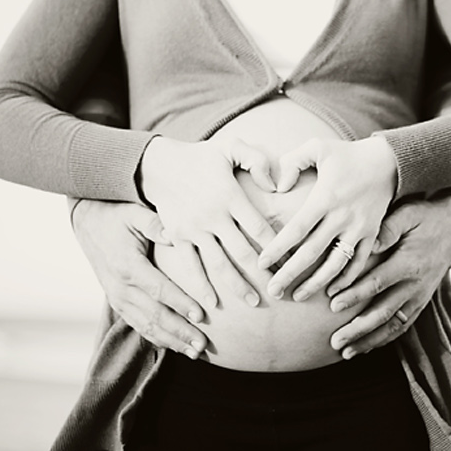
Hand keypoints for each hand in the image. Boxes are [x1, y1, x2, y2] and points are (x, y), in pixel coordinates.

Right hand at [71, 199, 208, 357]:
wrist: (87, 223)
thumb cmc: (116, 216)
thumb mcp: (134, 214)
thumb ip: (155, 224)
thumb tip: (174, 234)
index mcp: (128, 265)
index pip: (158, 289)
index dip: (180, 303)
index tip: (202, 315)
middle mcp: (121, 287)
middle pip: (154, 314)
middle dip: (180, 331)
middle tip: (204, 344)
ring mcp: (117, 297)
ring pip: (146, 325)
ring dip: (172, 340)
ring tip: (196, 352)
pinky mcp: (117, 302)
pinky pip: (138, 325)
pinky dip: (157, 338)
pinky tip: (177, 347)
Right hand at [137, 137, 277, 306]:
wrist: (156, 164)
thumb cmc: (201, 157)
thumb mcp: (231, 147)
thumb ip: (258, 160)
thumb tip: (276, 186)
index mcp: (231, 196)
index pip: (261, 228)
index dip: (279, 247)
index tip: (294, 262)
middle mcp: (213, 216)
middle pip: (244, 251)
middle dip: (264, 273)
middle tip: (281, 291)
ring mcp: (194, 229)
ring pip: (219, 263)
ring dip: (237, 285)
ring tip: (254, 302)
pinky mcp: (177, 237)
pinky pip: (190, 265)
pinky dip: (200, 285)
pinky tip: (210, 303)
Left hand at [260, 136, 397, 300]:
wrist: (390, 161)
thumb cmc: (348, 154)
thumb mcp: (318, 147)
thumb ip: (292, 161)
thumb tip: (278, 187)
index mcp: (325, 198)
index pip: (296, 230)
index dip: (277, 249)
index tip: (261, 265)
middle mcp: (342, 216)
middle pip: (312, 252)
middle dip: (290, 274)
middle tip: (273, 291)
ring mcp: (359, 227)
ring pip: (336, 263)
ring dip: (317, 283)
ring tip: (299, 297)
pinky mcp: (373, 233)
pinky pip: (360, 261)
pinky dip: (347, 279)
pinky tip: (332, 292)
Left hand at [324, 194, 450, 357]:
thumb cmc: (426, 217)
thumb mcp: (408, 214)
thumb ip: (387, 228)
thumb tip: (366, 243)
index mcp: (410, 263)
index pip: (378, 283)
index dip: (355, 295)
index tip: (332, 304)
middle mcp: (416, 285)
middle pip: (384, 312)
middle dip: (358, 329)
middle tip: (334, 341)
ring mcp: (420, 296)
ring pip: (393, 325)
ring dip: (369, 340)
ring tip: (345, 353)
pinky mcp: (421, 301)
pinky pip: (403, 325)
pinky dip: (384, 338)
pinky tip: (366, 347)